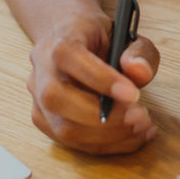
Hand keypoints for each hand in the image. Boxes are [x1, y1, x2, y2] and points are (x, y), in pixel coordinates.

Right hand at [27, 10, 160, 153]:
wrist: (76, 41)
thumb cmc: (102, 39)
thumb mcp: (128, 33)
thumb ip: (139, 52)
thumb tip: (140, 71)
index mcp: (61, 36)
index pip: (68, 56)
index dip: (99, 78)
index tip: (133, 94)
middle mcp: (42, 66)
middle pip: (55, 98)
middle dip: (102, 117)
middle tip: (139, 116)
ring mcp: (38, 96)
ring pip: (62, 128)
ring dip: (107, 136)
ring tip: (140, 126)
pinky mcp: (44, 120)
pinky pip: (72, 142)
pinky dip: (107, 144)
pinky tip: (133, 135)